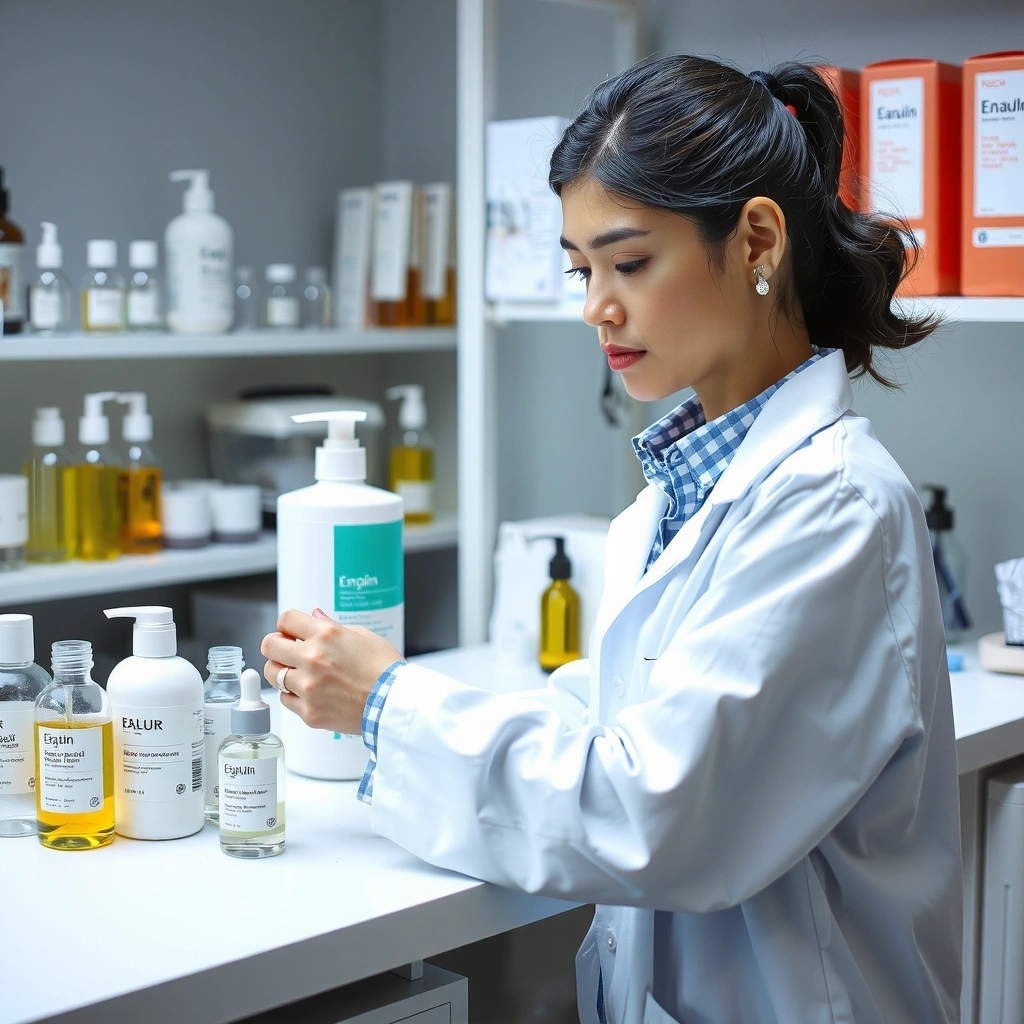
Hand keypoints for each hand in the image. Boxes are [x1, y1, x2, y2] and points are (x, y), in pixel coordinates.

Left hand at [261, 609, 402, 734]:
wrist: (394, 703)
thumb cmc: (385, 669)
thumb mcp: (363, 635)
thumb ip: (332, 626)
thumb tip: (315, 616)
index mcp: (325, 635)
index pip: (285, 620)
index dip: (287, 625)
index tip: (290, 631)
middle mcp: (312, 659)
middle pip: (269, 646)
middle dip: (276, 645)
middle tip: (285, 651)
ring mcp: (308, 687)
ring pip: (273, 674)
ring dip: (282, 671)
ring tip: (298, 674)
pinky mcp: (308, 712)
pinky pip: (285, 699)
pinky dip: (293, 695)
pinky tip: (309, 692)